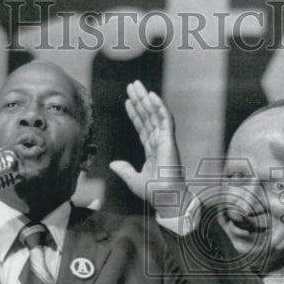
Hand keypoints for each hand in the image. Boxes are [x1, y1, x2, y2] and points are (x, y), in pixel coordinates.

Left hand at [109, 80, 186, 216]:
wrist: (166, 198)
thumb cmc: (154, 192)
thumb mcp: (134, 180)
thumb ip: (125, 170)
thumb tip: (113, 164)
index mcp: (152, 150)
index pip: (142, 127)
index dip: (135, 113)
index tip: (128, 101)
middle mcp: (159, 142)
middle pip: (148, 116)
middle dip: (140, 100)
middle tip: (133, 85)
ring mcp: (165, 140)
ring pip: (155, 114)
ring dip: (147, 99)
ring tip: (138, 85)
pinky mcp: (169, 140)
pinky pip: (164, 120)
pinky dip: (159, 107)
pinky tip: (151, 95)